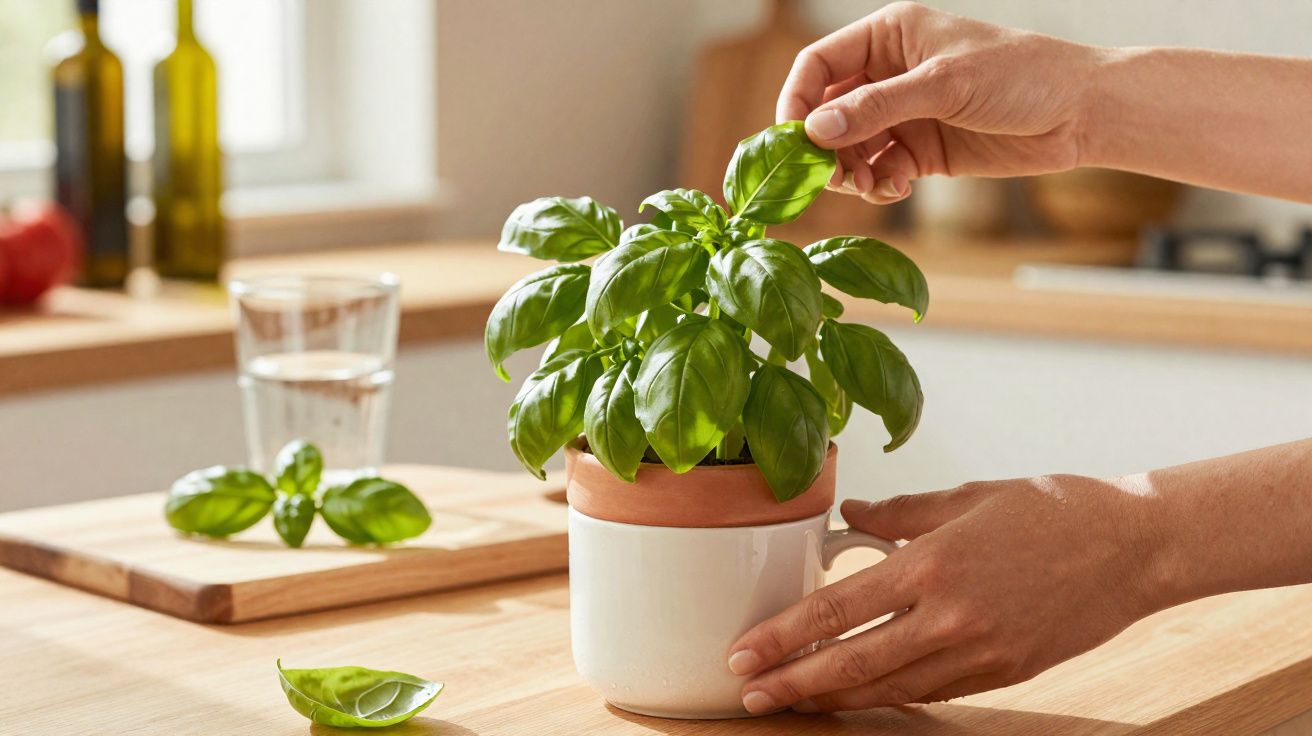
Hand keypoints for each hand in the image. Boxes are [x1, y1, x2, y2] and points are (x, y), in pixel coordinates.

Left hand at [727, 475, 1167, 712]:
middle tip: (748, 692)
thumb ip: (899, 514)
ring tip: (793, 700)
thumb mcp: (966, 497)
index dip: (784, 637)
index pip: (837, 611)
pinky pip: (932, 691)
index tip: (744, 652)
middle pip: (853, 662)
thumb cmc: (1052, 510)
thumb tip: (850, 517)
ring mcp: (980, 652)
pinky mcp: (1005, 672)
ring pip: (890, 688)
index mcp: (933, 564)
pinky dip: (890, 695)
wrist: (1135, 546)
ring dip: (836, 697)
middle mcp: (951, 616)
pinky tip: (860, 694)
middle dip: (794, 682)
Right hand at [777, 2, 1103, 203]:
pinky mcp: (921, 150)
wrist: (1081, 114)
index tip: (792, 140)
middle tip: (832, 176)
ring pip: (850, 148)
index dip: (797, 101)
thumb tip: (815, 129)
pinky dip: (879, 184)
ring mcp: (905, 113)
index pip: (819, 65)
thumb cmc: (1022, 77)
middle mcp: (890, 73)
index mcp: (890, 36)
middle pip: (828, 112)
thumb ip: (877, 107)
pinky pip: (879, 170)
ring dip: (851, 171)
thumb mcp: (944, 84)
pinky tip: (896, 188)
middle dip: (825, 146)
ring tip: (870, 187)